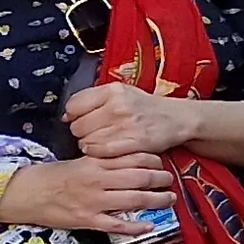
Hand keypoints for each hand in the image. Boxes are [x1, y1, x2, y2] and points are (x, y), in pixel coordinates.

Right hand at [0, 154, 174, 233]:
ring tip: (169, 200)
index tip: (161, 161)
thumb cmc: (49, 176)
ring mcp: (93, 201)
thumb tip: (126, 158)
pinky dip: (135, 226)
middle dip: (161, 179)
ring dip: (157, 200)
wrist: (22, 193)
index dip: (152, 159)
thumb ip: (101, 160)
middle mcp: (97, 180)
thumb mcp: (77, 161)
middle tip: (170, 180)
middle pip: (140, 178)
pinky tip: (149, 226)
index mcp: (95, 162)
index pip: (132, 156)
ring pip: (134, 200)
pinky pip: (116, 225)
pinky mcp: (86, 220)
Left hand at [62, 83, 198, 159]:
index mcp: (112, 90)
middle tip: (94, 132)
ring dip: (90, 144)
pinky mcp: (134, 142)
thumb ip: (94, 100)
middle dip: (82, 132)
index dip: (74, 115)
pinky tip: (104, 150)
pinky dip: (98, 153)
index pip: (73, 105)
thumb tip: (67, 116)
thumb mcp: (121, 93)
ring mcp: (126, 124)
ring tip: (102, 141)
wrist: (177, 118)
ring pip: (87, 141)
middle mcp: (118, 105)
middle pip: (78, 126)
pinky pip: (100, 151)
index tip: (82, 118)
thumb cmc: (146, 107)